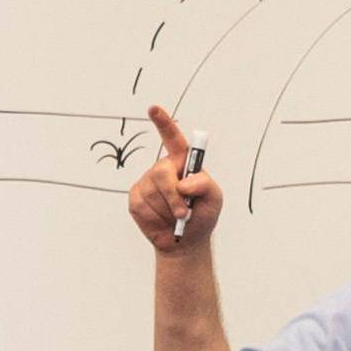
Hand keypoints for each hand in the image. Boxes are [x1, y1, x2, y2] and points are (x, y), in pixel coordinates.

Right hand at [122, 107, 221, 253]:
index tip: (153, 109)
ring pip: (152, 193)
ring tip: (176, 218)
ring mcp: (147, 183)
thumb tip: (184, 184)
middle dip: (172, 195)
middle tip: (184, 212)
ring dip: (168, 210)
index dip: (163, 122)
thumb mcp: (214, 199)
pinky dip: (155, 217)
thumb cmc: (202, 216)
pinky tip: (162, 220)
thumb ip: (205, 185)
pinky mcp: (136, 198)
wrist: (185, 242)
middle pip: (161, 172)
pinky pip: (142, 205)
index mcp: (183, 162)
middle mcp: (163, 168)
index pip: (172, 138)